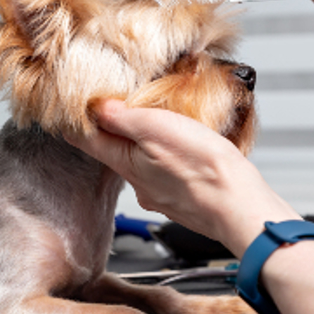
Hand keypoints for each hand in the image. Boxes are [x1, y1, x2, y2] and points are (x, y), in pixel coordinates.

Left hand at [65, 100, 298, 256]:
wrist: (240, 207)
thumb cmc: (204, 169)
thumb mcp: (157, 128)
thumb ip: (123, 118)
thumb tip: (97, 108)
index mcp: (126, 164)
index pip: (86, 141)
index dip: (78, 122)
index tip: (73, 108)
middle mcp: (139, 184)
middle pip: (115, 152)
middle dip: (117, 130)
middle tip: (123, 106)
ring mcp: (161, 195)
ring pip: (144, 163)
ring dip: (147, 145)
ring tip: (163, 125)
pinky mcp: (183, 199)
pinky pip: (168, 174)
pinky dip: (170, 160)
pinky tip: (187, 153)